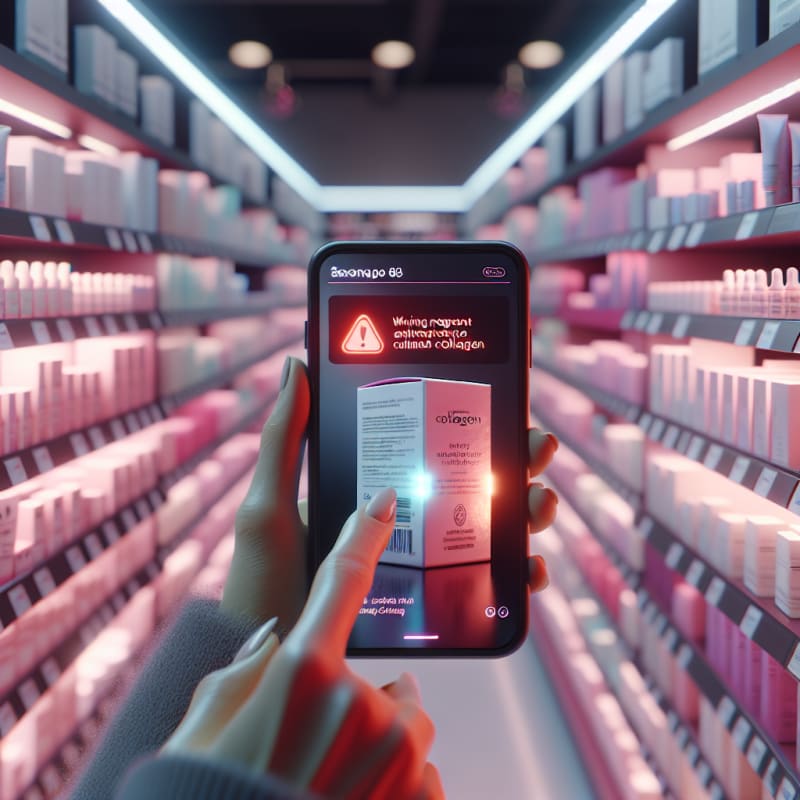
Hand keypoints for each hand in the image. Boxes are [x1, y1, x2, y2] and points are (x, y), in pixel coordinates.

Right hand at [165, 488, 443, 798]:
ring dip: (382, 743)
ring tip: (333, 782)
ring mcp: (397, 753)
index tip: (388, 503)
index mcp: (302, 670)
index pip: (343, 579)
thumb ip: (246, 666)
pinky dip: (395, 782)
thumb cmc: (210, 790)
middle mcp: (360, 703)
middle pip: (388, 679)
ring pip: (407, 724)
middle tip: (316, 748)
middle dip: (364, 702)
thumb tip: (276, 638)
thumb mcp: (209, 718)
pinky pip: (420, 771)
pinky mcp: (421, 795)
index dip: (365, 534)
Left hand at [222, 357, 558, 623]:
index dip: (476, 427)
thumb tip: (297, 363)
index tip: (508, 410)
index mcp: (371, 487)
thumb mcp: (270, 504)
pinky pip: (485, 584)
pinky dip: (517, 575)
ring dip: (527, 512)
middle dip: (515, 462)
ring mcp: (420, 561)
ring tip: (540, 506)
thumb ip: (283, 440)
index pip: (432, 447)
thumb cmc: (262, 579)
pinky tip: (531, 570)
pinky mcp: (430, 603)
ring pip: (488, 529)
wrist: (267, 659)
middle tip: (537, 450)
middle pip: (472, 482)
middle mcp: (402, 520)